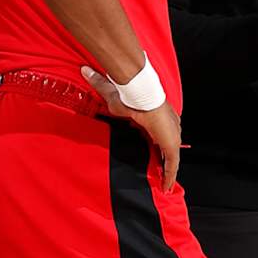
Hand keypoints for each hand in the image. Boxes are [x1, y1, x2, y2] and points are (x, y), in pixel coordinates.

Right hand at [80, 73, 181, 189]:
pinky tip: (166, 187)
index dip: (156, 142)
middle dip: (163, 159)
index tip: (151, 151)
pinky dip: (169, 175)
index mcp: (158, 117)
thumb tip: (85, 70)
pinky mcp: (171, 144)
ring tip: (162, 184)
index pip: (159, 133)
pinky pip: (172, 165)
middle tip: (157, 173)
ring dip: (167, 171)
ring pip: (171, 158)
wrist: (142, 94)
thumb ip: (101, 86)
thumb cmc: (131, 96)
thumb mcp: (113, 96)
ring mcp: (172, 135)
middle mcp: (169, 126)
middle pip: (167, 146)